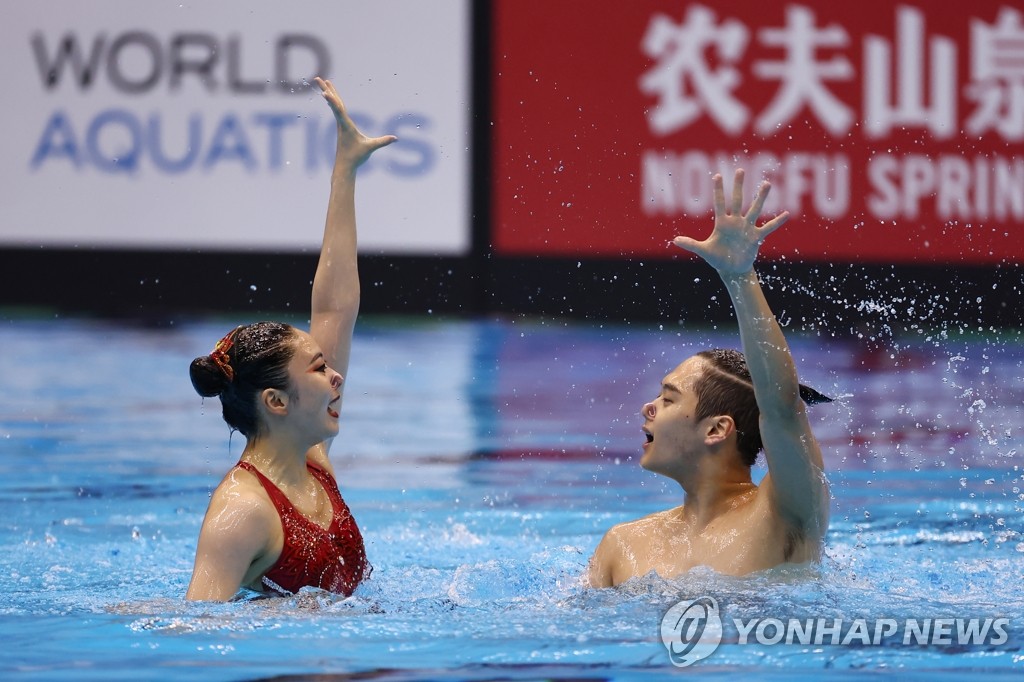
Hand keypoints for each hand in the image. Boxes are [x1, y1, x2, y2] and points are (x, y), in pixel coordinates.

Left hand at [315, 77, 396, 169]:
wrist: (345, 166)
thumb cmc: (356, 157)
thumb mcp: (370, 148)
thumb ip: (383, 141)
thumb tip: (395, 138)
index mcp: (346, 126)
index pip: (338, 110)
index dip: (332, 101)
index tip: (325, 92)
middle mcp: (341, 123)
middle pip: (334, 103)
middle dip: (327, 90)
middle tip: (319, 79)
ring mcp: (340, 125)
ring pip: (334, 105)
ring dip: (329, 93)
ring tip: (324, 83)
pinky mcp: (341, 127)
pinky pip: (336, 110)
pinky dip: (334, 102)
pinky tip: (330, 97)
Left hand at [672, 168, 788, 275]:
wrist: (731, 269)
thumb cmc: (717, 258)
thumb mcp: (704, 251)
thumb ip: (691, 244)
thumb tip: (674, 240)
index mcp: (722, 223)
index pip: (719, 203)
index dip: (718, 191)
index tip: (716, 175)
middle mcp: (735, 222)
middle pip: (737, 200)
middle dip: (738, 186)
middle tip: (740, 170)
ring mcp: (746, 228)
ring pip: (754, 209)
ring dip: (760, 197)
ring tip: (766, 183)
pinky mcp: (756, 237)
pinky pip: (768, 228)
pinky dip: (777, 222)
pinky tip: (786, 214)